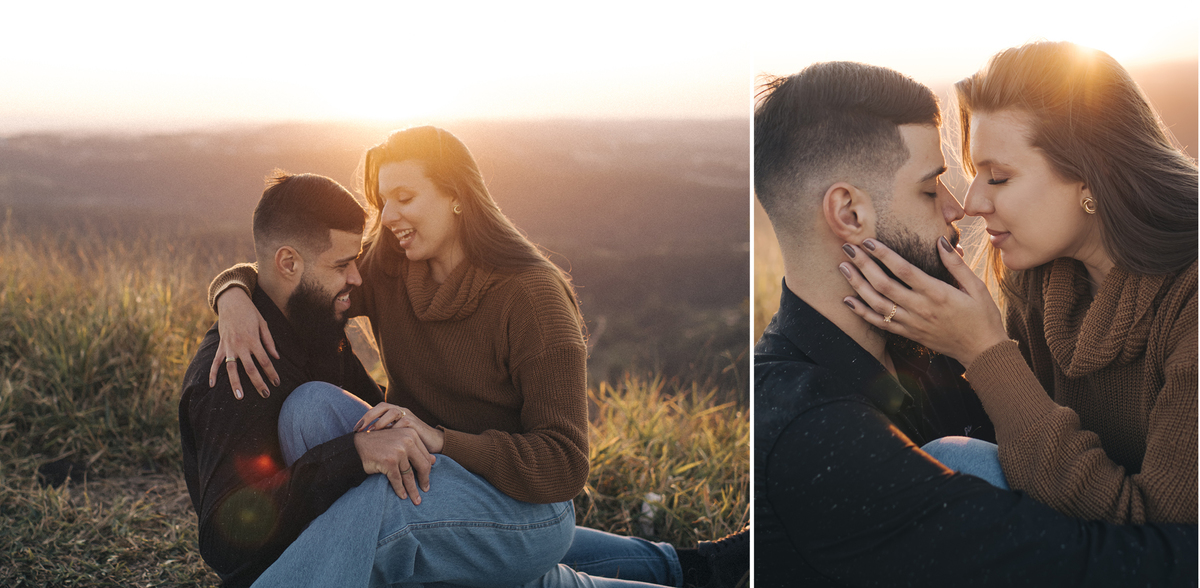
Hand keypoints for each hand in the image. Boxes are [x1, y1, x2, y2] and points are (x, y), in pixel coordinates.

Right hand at [207, 287, 279, 399]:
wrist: (232, 301)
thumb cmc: (250, 312)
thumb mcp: (263, 324)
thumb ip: (269, 342)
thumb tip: (276, 358)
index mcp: (254, 340)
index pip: (265, 361)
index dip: (272, 373)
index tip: (277, 383)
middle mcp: (241, 345)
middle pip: (250, 369)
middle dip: (258, 383)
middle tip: (265, 395)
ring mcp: (229, 346)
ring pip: (231, 369)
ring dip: (235, 384)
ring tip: (240, 397)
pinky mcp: (221, 346)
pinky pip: (216, 362)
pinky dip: (212, 373)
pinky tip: (212, 385)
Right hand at [354, 426, 436, 503]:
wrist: (357, 444)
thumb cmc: (380, 443)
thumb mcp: (400, 440)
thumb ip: (416, 449)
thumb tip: (434, 460)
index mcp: (411, 435)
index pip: (425, 456)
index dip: (427, 470)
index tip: (426, 480)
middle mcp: (407, 441)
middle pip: (422, 466)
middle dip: (424, 480)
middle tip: (425, 490)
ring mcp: (398, 452)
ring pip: (409, 476)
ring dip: (413, 490)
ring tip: (416, 500)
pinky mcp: (389, 462)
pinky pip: (397, 480)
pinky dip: (400, 490)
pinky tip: (403, 496)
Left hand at [355, 403, 445, 453]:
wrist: (431, 444)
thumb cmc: (409, 442)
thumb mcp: (394, 436)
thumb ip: (383, 434)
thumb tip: (363, 440)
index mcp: (394, 412)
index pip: (377, 409)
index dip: (366, 417)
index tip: (355, 428)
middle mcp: (401, 411)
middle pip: (383, 406)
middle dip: (369, 416)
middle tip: (360, 428)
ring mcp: (409, 416)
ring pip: (392, 411)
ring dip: (381, 422)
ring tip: (373, 432)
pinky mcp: (415, 424)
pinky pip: (403, 422)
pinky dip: (394, 429)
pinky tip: (388, 439)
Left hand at [838, 237, 1007, 366]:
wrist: (983, 352)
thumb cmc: (982, 316)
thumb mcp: (976, 286)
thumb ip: (956, 264)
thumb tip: (940, 240)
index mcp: (938, 293)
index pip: (904, 270)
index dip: (883, 254)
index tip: (867, 241)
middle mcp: (921, 309)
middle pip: (884, 285)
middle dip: (863, 265)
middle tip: (847, 248)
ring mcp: (912, 323)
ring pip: (877, 304)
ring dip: (858, 285)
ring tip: (843, 268)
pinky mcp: (909, 334)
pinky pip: (880, 324)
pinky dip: (862, 312)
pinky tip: (848, 300)